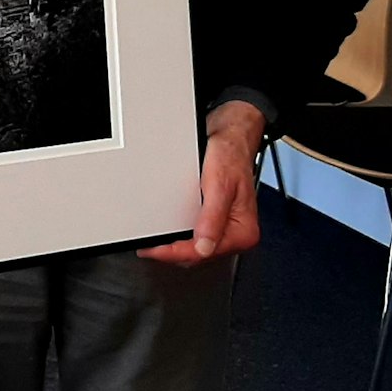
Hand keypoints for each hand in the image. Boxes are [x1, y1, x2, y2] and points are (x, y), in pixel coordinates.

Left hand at [138, 100, 266, 265]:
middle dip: (173, 253)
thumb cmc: (230, 155)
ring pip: (195, 248)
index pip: (204, 252)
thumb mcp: (219, 184)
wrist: (230, 137)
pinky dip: (180, 235)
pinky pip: (194, 235)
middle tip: (149, 247)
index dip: (176, 253)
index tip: (155, 249)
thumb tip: (204, 246)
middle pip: (199, 254)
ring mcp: (224, 227)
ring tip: (154, 242)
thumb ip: (212, 217)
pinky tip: (167, 231)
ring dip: (175, 246)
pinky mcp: (213, 219)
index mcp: (243, 230)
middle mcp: (235, 232)